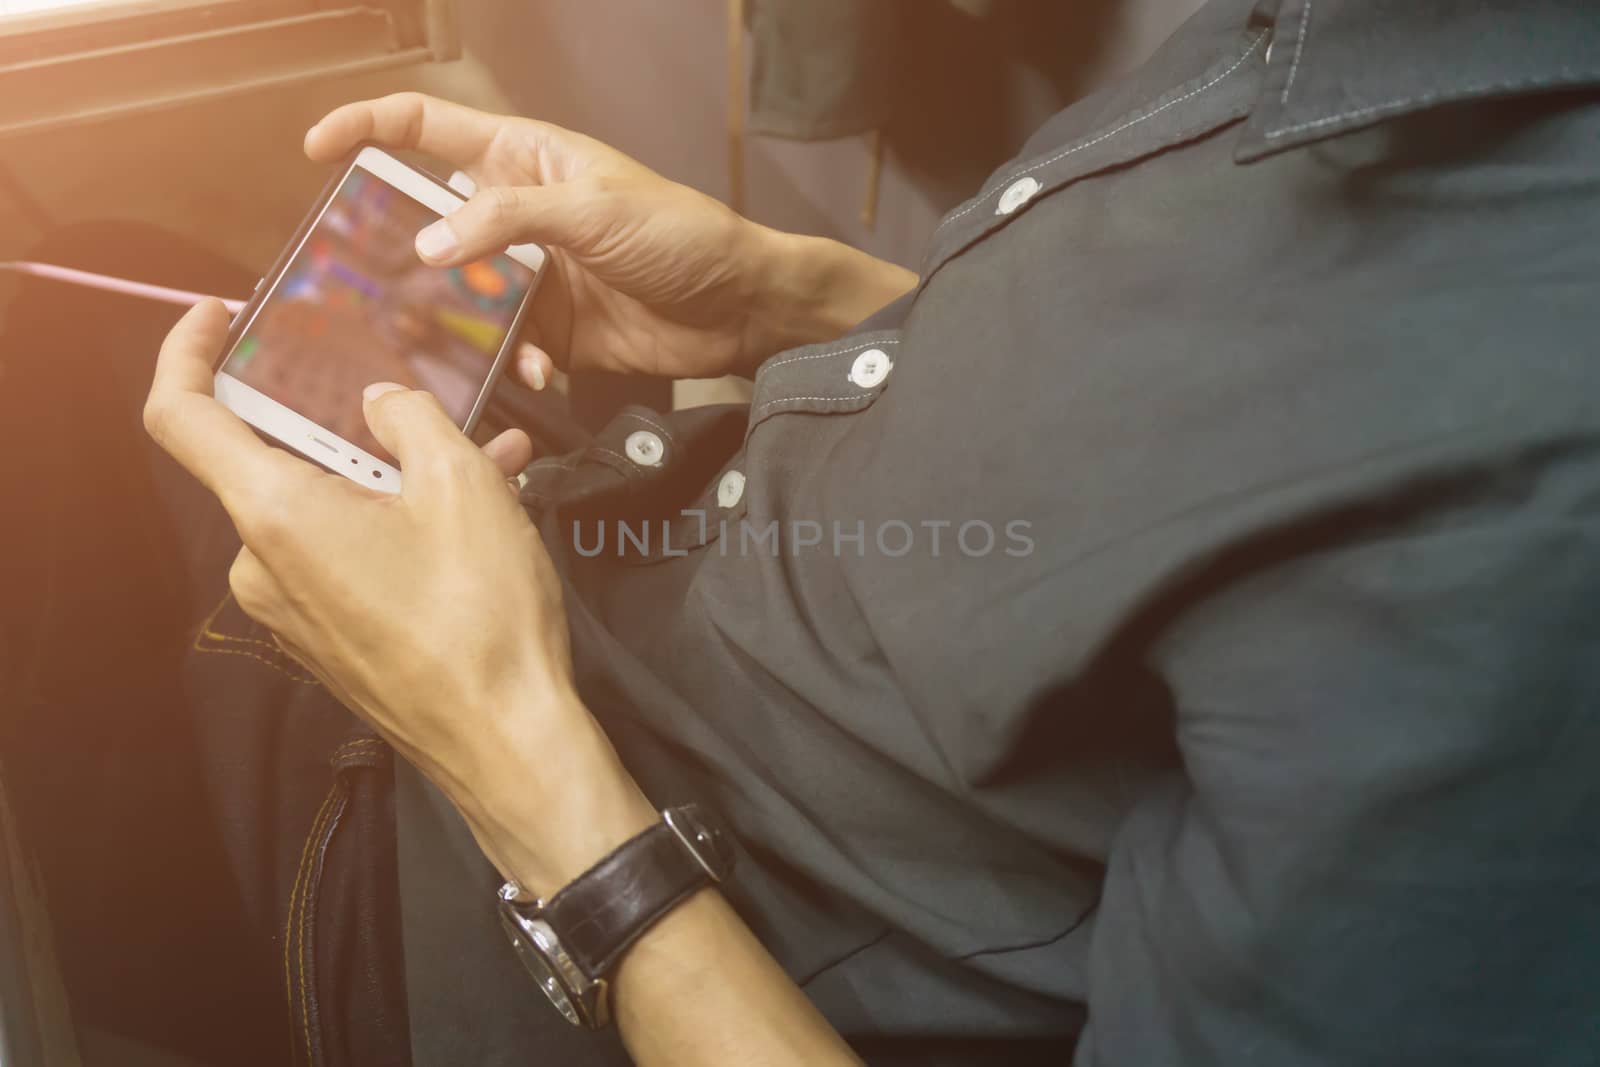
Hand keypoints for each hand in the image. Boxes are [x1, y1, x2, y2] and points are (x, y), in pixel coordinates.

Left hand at [145, 301, 654, 891]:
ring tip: (485, 455)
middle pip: (274, 458)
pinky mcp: (328, 637)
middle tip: (410, 394)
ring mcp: (292, 608)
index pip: (182, 415)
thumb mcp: (463, 484)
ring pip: (325, 507)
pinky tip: (474, 515)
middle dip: (345, 419)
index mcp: (276, 512)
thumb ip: (411, 418)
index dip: (186, 352)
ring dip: (391, 472)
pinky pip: (345, 555)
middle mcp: (263, 563)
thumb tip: (382, 401)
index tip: (215, 317)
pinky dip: (394, 522)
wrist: (505, 739)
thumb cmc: (480, 618)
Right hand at [305, 93, 915, 382]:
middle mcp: (517, 215)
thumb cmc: (680, 235)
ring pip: (458, 294)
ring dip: (447, 321)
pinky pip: (501, 345)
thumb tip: (430, 243)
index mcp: (524, 160)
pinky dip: (506, 358)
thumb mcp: (593, 211)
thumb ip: (509, 221)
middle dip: (398, 254)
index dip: (368, 128)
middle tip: (370, 286)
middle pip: (428, 223)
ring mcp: (532, 274)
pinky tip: (532, 367)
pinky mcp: (551, 329)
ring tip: (436, 340)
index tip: (316, 149)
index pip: (428, 129)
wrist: (739, 306)